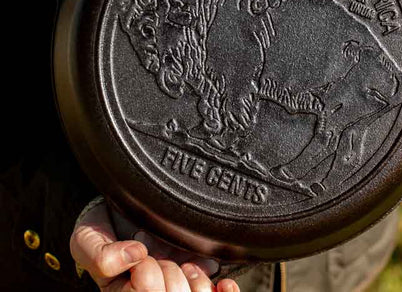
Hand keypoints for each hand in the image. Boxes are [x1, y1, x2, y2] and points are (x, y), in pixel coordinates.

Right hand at [70, 201, 239, 291]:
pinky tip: (224, 284)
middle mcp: (154, 291)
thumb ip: (100, 255)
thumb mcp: (86, 240)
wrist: (120, 208)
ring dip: (196, 281)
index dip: (146, 276)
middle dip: (167, 275)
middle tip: (159, 258)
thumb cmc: (102, 227)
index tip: (140, 255)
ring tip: (186, 265)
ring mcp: (178, 283)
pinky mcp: (199, 272)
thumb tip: (136, 256)